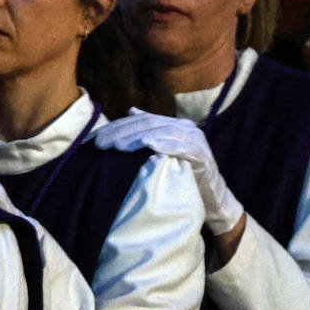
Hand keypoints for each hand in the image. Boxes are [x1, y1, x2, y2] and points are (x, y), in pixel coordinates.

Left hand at [94, 109, 244, 235]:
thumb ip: (149, 133)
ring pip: (160, 132)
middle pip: (147, 125)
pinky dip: (163, 143)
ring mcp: (194, 139)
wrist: (213, 198)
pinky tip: (147, 144)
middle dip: (121, 133)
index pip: (140, 121)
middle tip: (100, 143)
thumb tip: (131, 111)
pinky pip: (180, 146)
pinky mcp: (202, 154)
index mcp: (173, 125)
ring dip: (136, 138)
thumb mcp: (163, 153)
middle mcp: (184, 127)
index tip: (96, 138)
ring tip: (116, 146)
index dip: (117, 127)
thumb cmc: (184, 177)